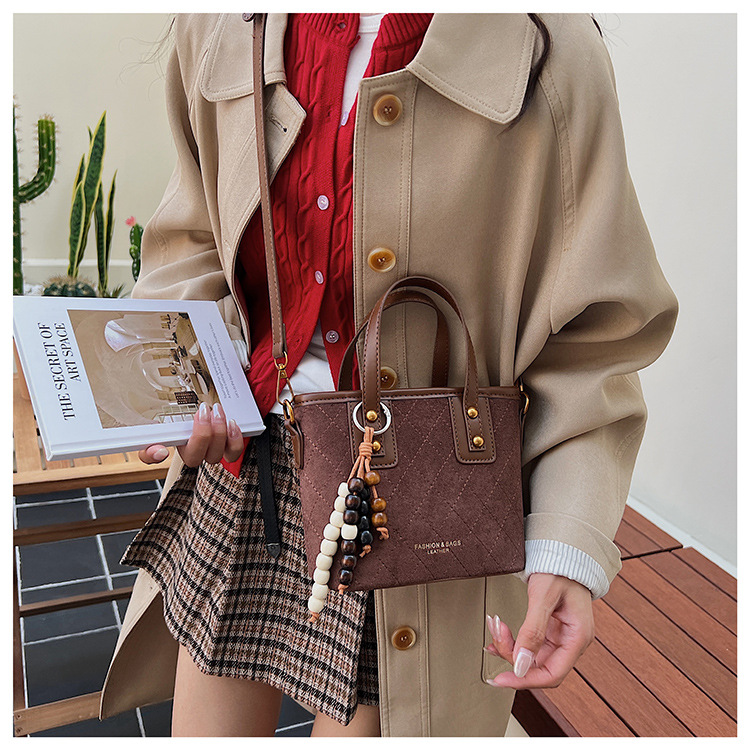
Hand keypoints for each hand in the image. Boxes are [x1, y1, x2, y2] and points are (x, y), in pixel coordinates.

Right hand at [138, 401, 244, 467]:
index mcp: (167, 441)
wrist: (209, 405)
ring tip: (218, 412)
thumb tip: (160, 452)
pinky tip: (231, 424)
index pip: (149, 456)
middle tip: (203, 411)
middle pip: (193, 458)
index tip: (160, 450)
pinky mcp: (226, 448)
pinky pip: (232, 453)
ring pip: (213, 457)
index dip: (152, 455)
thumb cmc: (186, 408)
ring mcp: (208, 452)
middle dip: (201, 434)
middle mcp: (188, 452)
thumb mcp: (165, 406)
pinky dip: (234, 440)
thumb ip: (151, 422)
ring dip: (218, 435)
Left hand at [484, 572, 594, 688]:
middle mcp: (571, 640)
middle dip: (513, 655)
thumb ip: (532, 631)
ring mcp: (560, 635)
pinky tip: (499, 635)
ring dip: (509, 646)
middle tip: (494, 639)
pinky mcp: (550, 628)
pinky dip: (512, 640)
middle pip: (539, 665)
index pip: (552, 674)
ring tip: (495, 628)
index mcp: (578, 637)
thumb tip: (520, 664)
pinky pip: (529, 642)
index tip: (502, 679)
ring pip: (531, 655)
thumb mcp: (543, 596)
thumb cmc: (559, 568)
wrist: (562, 550)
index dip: (525, 680)